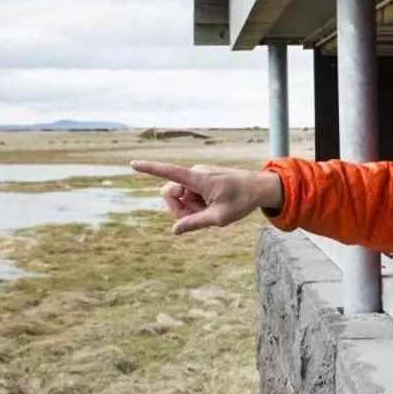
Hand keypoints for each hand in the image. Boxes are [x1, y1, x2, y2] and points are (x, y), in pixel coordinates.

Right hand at [130, 159, 285, 234]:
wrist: (259, 188)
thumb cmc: (241, 201)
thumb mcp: (219, 218)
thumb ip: (195, 223)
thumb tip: (175, 230)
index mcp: (199, 180)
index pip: (170, 173)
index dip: (150, 169)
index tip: (133, 163)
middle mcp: (195, 174)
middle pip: (171, 194)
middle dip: (178, 210)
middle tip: (198, 219)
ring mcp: (197, 176)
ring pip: (180, 197)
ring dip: (190, 208)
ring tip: (210, 211)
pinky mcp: (200, 179)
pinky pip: (188, 194)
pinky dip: (195, 204)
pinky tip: (212, 206)